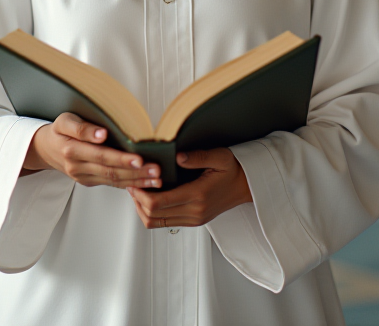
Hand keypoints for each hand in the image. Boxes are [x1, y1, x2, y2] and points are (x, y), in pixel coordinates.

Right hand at [22, 113, 161, 188]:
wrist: (46, 148)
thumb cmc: (59, 130)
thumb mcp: (64, 121)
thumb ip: (81, 128)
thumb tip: (101, 134)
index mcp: (72, 150)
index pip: (101, 156)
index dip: (121, 159)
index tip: (140, 159)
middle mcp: (78, 167)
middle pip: (110, 171)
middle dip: (135, 172)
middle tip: (156, 170)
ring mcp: (84, 177)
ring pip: (113, 181)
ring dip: (136, 181)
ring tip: (156, 178)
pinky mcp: (89, 181)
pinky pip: (110, 184)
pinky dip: (129, 184)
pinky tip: (144, 183)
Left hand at [128, 148, 251, 228]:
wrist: (246, 186)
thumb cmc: (232, 169)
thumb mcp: (219, 156)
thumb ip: (198, 156)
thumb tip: (178, 156)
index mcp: (197, 195)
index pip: (159, 203)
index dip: (141, 195)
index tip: (134, 182)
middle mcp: (194, 212)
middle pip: (153, 215)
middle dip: (138, 201)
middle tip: (132, 184)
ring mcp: (193, 219)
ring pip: (157, 223)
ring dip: (142, 209)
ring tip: (138, 191)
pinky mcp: (193, 221)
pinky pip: (165, 223)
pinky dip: (152, 213)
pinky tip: (150, 197)